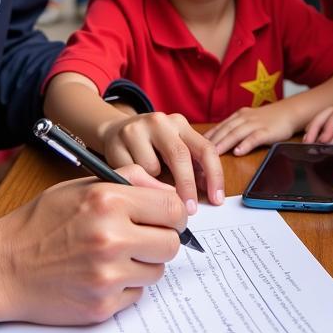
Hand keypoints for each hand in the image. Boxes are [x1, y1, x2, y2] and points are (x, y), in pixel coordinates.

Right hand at [0, 164, 186, 323]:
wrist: (4, 266)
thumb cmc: (42, 222)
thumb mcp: (84, 186)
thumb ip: (129, 180)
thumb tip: (165, 189)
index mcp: (109, 201)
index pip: (173, 208)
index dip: (174, 213)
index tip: (167, 217)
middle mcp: (111, 238)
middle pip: (171, 243)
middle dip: (161, 239)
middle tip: (143, 237)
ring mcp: (107, 276)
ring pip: (157, 271)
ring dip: (143, 264)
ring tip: (115, 255)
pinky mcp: (101, 305)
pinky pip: (137, 294)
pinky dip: (125, 286)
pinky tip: (100, 275)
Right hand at [101, 112, 225, 209]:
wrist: (115, 132)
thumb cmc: (151, 148)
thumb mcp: (174, 151)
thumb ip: (191, 167)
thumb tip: (208, 191)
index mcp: (180, 124)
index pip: (205, 148)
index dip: (214, 175)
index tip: (216, 199)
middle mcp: (161, 122)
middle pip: (180, 156)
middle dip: (187, 187)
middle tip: (189, 210)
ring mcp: (137, 129)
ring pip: (152, 168)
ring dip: (153, 183)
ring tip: (148, 180)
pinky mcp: (117, 141)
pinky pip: (131, 172)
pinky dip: (135, 181)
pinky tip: (132, 175)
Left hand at [204, 104, 298, 155]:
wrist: (290, 111)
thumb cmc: (268, 119)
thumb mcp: (249, 120)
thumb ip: (235, 128)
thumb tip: (217, 143)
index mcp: (238, 116)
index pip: (219, 127)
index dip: (206, 137)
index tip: (193, 147)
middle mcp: (244, 118)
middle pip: (225, 130)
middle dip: (211, 142)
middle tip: (198, 154)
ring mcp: (256, 124)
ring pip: (236, 133)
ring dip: (224, 143)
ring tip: (214, 154)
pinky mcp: (267, 131)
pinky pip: (255, 137)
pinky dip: (246, 144)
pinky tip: (238, 152)